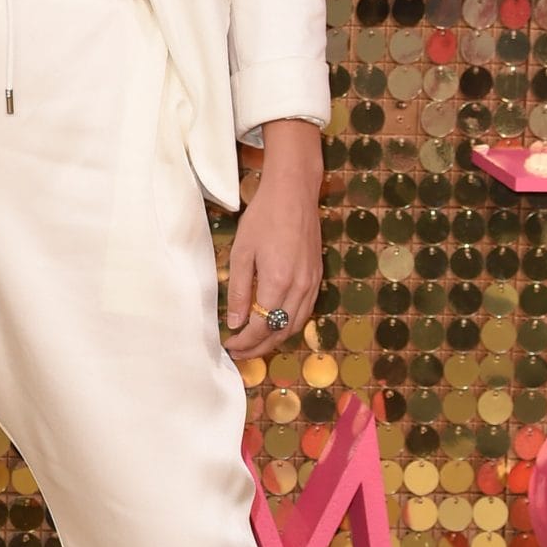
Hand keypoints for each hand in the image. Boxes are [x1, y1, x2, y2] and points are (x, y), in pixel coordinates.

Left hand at [224, 121, 323, 360]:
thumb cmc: (263, 218)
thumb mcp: (241, 253)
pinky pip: (305, 311)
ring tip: (254, 344)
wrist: (294, 194)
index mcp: (278, 282)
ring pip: (296, 325)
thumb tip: (235, 322)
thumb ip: (238, 290)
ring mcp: (312, 283)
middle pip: (280, 332)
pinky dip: (289, 325)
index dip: (244, 341)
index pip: (261, 327)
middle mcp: (300, 287)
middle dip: (259, 347)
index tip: (228, 345)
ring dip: (275, 340)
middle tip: (239, 353)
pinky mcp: (318, 276)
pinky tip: (275, 325)